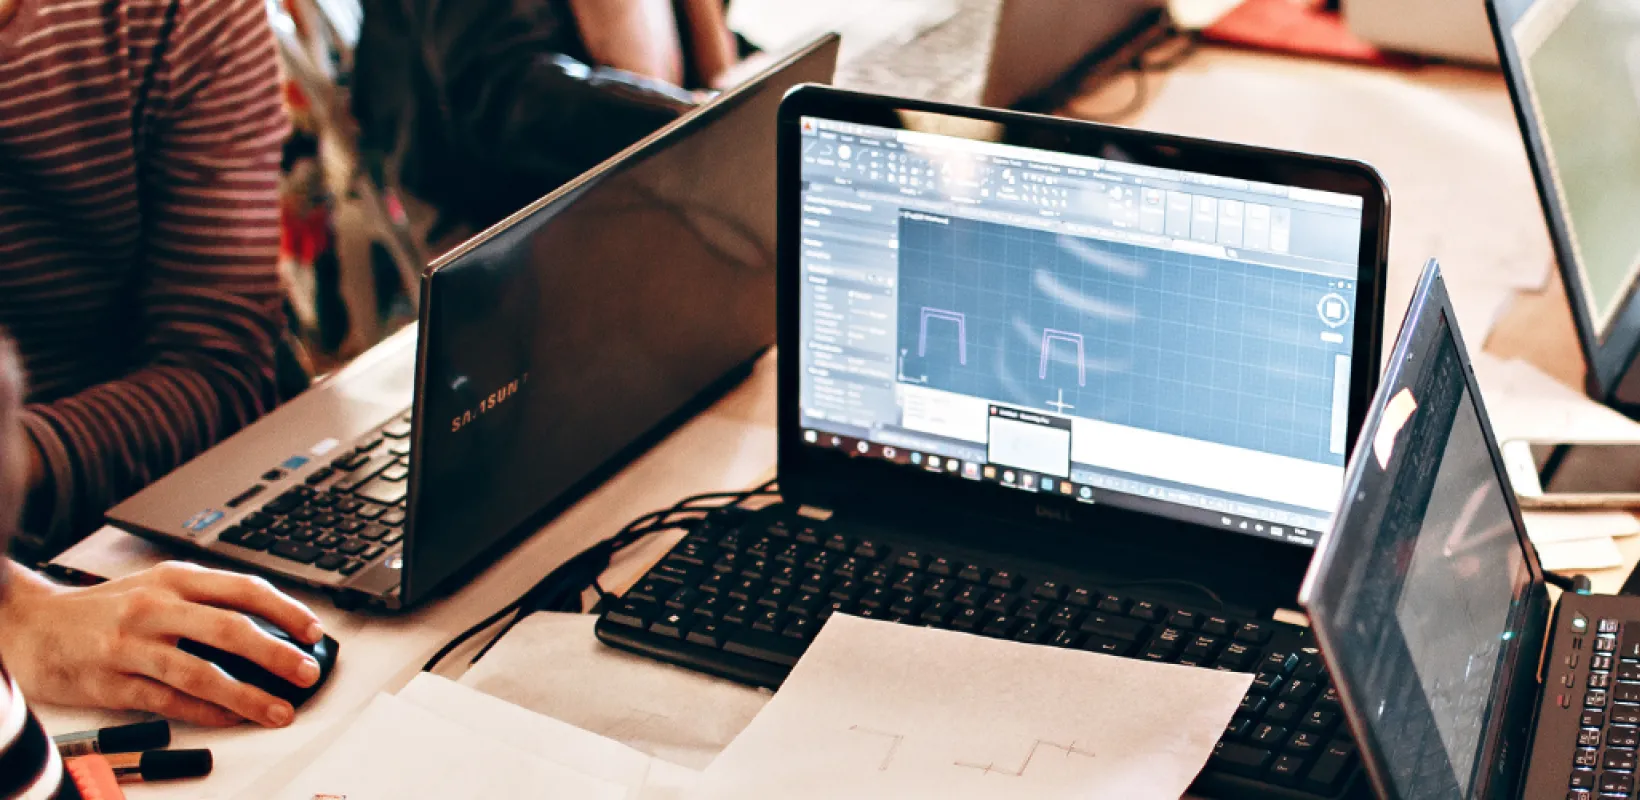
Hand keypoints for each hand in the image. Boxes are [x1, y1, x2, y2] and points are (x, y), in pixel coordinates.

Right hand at [0, 561, 325, 726]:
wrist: (31, 625)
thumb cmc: (104, 608)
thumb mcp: (156, 587)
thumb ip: (205, 602)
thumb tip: (270, 627)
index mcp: (173, 579)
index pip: (242, 589)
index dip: (284, 611)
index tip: (313, 632)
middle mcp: (155, 608)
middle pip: (229, 629)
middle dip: (276, 654)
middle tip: (307, 673)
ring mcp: (132, 646)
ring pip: (201, 672)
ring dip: (247, 695)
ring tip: (279, 710)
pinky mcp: (112, 683)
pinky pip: (168, 702)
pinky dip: (206, 713)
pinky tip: (232, 719)